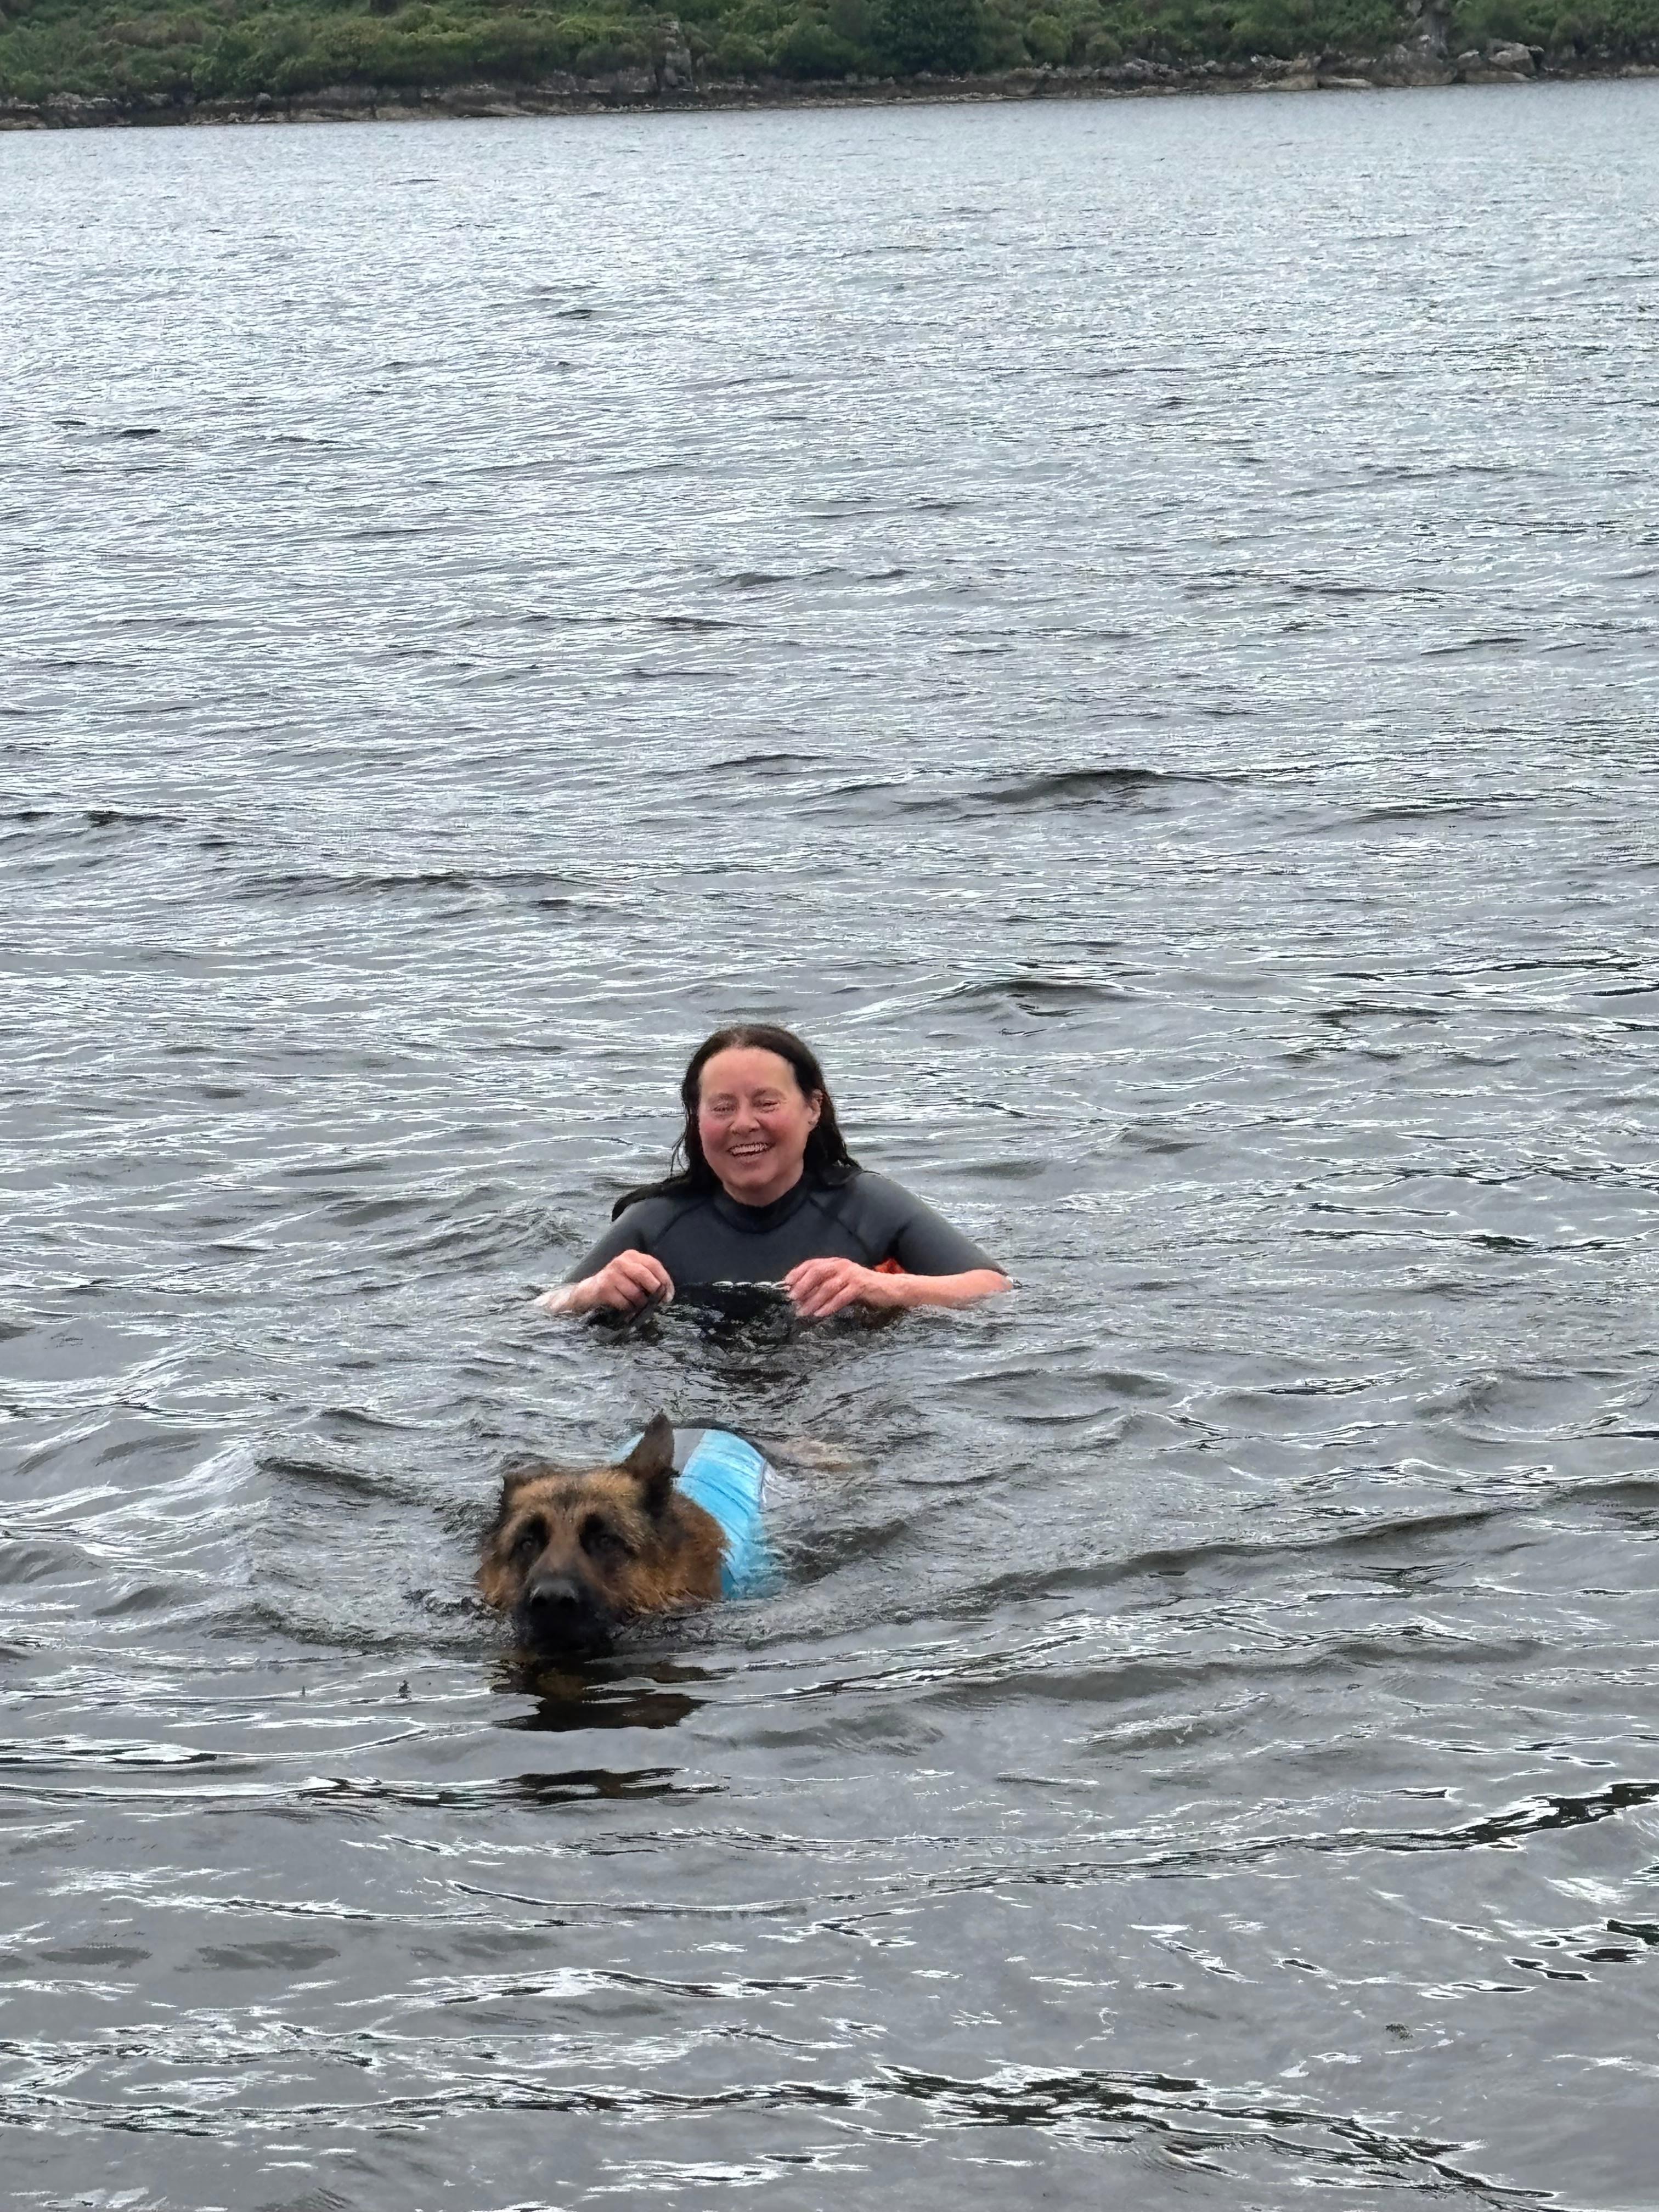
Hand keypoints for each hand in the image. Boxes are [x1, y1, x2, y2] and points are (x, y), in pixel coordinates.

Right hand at [536, 1251, 673, 1315]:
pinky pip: (625, 1302)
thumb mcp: (632, 1275)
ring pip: (636, 1293)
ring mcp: (611, 1274)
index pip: (654, 1264)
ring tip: (636, 1305)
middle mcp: (621, 1261)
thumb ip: (648, 1278)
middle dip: (655, 1291)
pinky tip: (626, 1308)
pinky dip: (629, 1308)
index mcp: (631, 1255)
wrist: (589, 1291)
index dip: (665, 1280)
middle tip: (657, 1302)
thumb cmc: (617, 1284)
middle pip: (646, 1276)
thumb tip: (665, 1293)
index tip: (669, 1295)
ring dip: (640, 1303)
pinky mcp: (604, 1288)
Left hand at [784, 1257, 906, 1319]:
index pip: (812, 1264)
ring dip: (813, 1300)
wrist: (889, 1289)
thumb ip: (824, 1284)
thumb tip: (801, 1295)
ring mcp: (851, 1275)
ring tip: (803, 1312)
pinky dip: (829, 1306)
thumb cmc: (862, 1288)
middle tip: (792, 1298)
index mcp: (835, 1263)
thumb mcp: (841, 1283)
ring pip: (827, 1287)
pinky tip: (820, 1314)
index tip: (786, 1284)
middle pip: (817, 1272)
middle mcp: (842, 1265)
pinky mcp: (860, 1286)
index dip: (797, 1273)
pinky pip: (841, 1296)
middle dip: (803, 1285)